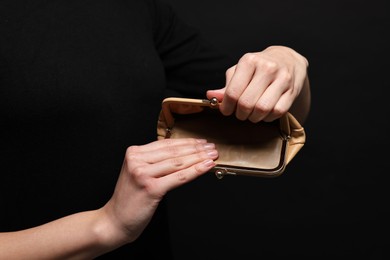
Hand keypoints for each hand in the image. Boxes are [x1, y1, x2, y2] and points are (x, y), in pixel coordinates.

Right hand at [101, 138, 217, 243]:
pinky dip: (196, 170)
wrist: (115, 220)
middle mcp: (137, 160)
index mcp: (134, 153)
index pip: (166, 144)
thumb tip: (182, 153)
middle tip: (211, 147)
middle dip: (196, 149)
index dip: (187, 142)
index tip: (201, 142)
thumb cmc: (130, 198)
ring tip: (212, 155)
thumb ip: (154, 161)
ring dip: (199, 158)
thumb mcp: (137, 172)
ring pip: (178, 163)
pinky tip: (206, 166)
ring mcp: (142, 174)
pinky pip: (179, 177)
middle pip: (174, 152)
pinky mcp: (151, 188)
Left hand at [207, 45, 308, 122]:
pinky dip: (268, 117)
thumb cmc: (259, 67)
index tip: (226, 110)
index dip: (226, 107)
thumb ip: (226, 86)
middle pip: (246, 103)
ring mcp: (282, 79)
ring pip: (262, 109)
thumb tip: (210, 96)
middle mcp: (267, 68)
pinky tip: (264, 113)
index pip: (233, 92)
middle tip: (240, 113)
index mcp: (249, 61)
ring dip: (254, 117)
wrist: (288, 60)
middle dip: (240, 114)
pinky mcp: (292, 90)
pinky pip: (277, 112)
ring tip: (251, 114)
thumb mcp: (240, 71)